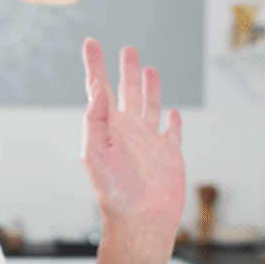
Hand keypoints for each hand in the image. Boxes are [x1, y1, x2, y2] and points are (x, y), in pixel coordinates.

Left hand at [81, 39, 184, 236]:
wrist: (141, 220)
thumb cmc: (114, 192)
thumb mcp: (95, 153)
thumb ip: (95, 121)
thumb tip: (95, 93)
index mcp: (108, 128)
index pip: (99, 89)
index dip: (95, 65)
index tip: (91, 44)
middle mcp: (128, 132)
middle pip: (127, 91)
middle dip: (125, 69)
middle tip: (127, 49)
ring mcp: (149, 142)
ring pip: (150, 106)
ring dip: (150, 87)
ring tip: (148, 68)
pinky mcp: (169, 155)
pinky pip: (172, 133)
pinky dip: (173, 121)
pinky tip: (172, 112)